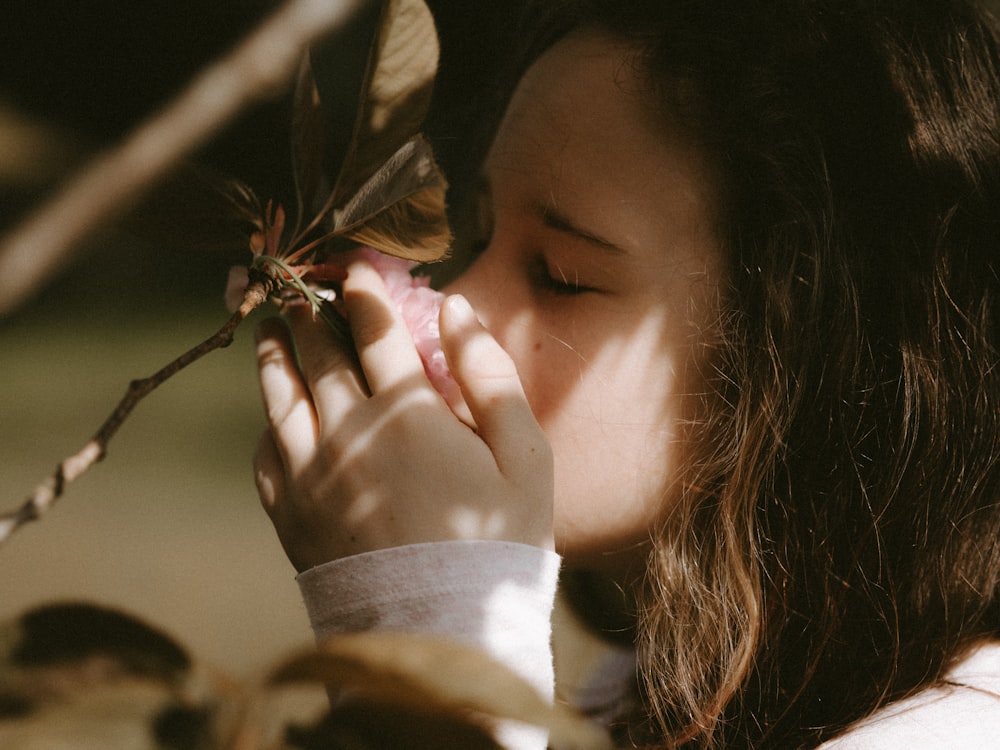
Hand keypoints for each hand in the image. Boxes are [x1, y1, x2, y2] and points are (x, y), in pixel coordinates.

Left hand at [253, 258, 553, 572]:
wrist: (442, 634)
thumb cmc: (498, 542)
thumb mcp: (524, 458)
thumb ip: (490, 376)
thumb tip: (458, 310)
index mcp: (408, 413)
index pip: (375, 329)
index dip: (364, 290)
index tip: (356, 267)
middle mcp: (348, 433)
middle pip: (319, 351)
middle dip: (312, 309)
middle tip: (303, 284)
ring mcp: (310, 473)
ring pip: (278, 393)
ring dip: (274, 350)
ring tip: (271, 325)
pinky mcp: (290, 513)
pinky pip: (265, 451)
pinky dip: (267, 421)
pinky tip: (274, 412)